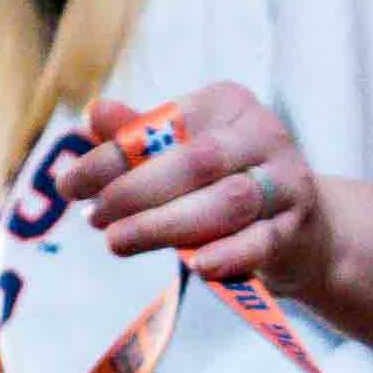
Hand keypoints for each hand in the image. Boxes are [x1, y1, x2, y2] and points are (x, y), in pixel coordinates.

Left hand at [82, 81, 334, 293]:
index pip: (166, 125)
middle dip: (137, 191)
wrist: (302, 226)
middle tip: (95, 218)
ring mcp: (285, 182)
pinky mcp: (297, 228)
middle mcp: (263, 134)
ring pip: (227, 203)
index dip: (114, 155)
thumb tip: (92, 115)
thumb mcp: (184, 151)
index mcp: (228, 104)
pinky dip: (229, 255)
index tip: (70, 184)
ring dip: (167, 225)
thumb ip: (141, 136)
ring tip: (118, 242)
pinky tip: (198, 268)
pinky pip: (261, 242)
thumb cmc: (226, 182)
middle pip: (197, 161)